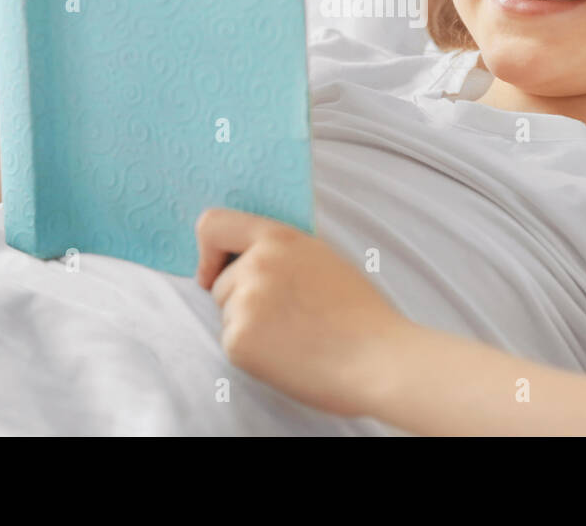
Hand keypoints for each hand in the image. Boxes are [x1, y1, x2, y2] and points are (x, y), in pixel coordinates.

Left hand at [194, 206, 410, 416]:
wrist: (378, 359)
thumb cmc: (360, 315)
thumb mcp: (323, 259)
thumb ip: (282, 252)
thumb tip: (244, 257)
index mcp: (279, 238)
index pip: (212, 225)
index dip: (207, 250)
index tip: (212, 271)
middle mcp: (257, 265)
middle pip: (221, 283)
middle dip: (242, 301)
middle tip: (288, 319)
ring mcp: (246, 303)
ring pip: (228, 315)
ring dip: (250, 328)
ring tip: (295, 337)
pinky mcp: (239, 341)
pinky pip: (232, 344)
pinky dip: (254, 355)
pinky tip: (290, 356)